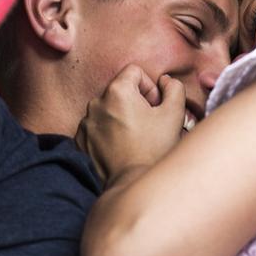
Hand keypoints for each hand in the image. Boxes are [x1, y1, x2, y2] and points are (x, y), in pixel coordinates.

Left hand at [77, 65, 185, 183]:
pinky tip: (120, 146)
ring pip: (107, 109)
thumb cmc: (154, 149)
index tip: (154, 107)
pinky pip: (96, 126)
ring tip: (134, 138)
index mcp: (117, 91)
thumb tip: (164, 81)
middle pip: (119, 90)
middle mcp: (96, 102)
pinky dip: (107, 132)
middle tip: (147, 125)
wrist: (132, 183)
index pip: (134, 72)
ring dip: (120, 117)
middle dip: (134, 103)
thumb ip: (174, 88)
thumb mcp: (174, 114)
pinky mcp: (81, 139)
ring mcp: (86, 122)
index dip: (149, 87)